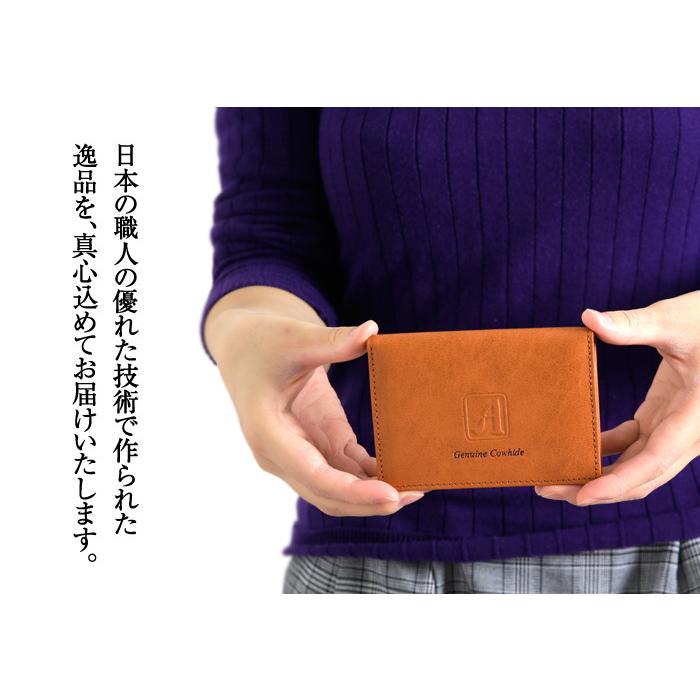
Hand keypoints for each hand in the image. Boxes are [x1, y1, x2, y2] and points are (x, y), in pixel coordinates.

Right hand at [206, 292, 423, 516]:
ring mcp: (299, 452)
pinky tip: (401, 472)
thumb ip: (333, 342)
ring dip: (373, 494)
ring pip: (337, 490)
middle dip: (368, 501)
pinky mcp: (317, 443)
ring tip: (416, 486)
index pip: (312, 474)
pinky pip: (345, 471)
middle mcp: (280, 453)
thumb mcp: (295, 338)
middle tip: (414, 493)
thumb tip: (372, 332)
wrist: (246, 347)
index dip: (351, 490)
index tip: (390, 493)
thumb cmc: (263, 342)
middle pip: (326, 494)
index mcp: (268, 432)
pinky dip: (371, 476)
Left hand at [535, 290, 699, 505]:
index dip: (617, 482)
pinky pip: (633, 445)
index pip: (653, 461)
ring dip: (597, 474)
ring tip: (553, 476)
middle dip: (594, 488)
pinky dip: (606, 450)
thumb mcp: (675, 320)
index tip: (583, 495)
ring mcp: (675, 429)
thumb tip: (589, 318)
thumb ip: (634, 324)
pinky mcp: (665, 419)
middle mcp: (687, 433)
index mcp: (694, 418)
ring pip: (636, 467)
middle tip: (546, 488)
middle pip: (639, 476)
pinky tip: (575, 447)